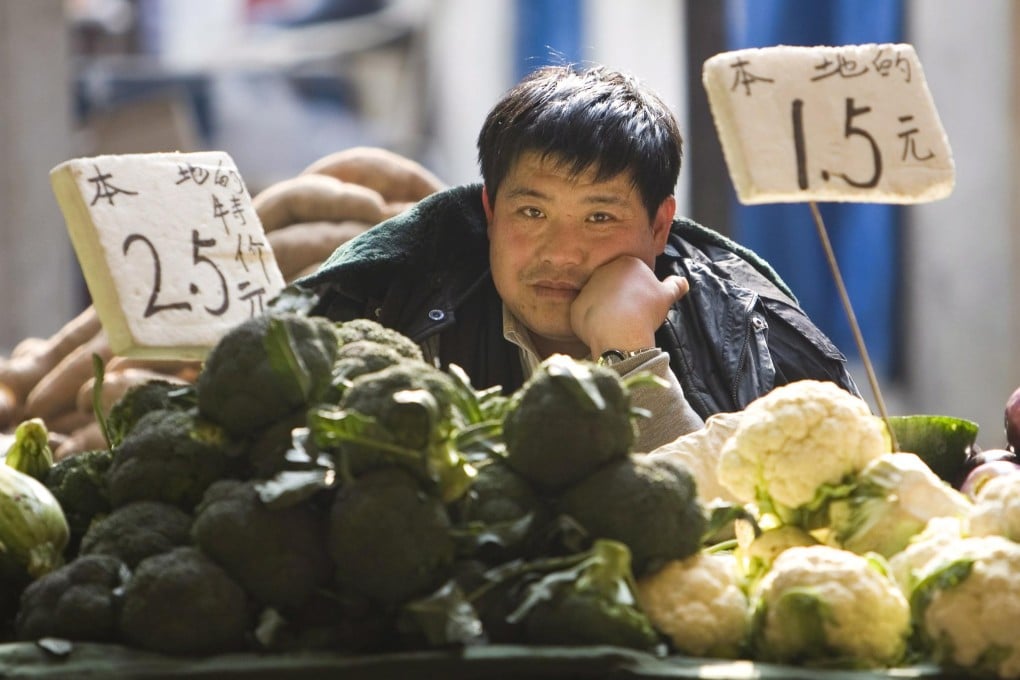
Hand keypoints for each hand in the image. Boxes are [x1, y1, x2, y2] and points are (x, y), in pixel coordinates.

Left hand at [569, 256, 688, 356]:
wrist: (622, 332)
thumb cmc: (646, 311)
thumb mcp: (667, 296)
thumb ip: (675, 285)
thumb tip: (683, 282)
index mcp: (627, 263)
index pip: (632, 273)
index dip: (638, 290)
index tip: (642, 303)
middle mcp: (604, 270)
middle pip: (613, 283)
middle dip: (620, 297)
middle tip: (630, 314)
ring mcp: (587, 288)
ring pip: (599, 299)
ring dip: (606, 309)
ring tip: (617, 324)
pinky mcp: (576, 306)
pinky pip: (585, 314)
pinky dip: (593, 322)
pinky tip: (604, 331)